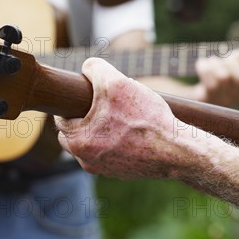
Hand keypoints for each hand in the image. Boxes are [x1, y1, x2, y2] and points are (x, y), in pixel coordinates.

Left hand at [55, 58, 221, 179]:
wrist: (177, 151)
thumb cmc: (145, 119)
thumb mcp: (116, 82)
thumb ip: (95, 69)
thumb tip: (86, 67)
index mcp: (77, 141)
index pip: (61, 117)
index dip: (71, 100)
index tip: (84, 92)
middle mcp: (86, 160)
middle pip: (74, 131)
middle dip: (84, 114)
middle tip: (103, 101)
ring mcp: (104, 169)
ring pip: (93, 141)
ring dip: (100, 126)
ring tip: (119, 114)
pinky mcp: (121, 172)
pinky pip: (110, 151)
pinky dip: (115, 139)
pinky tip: (131, 128)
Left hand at [190, 28, 238, 106]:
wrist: (204, 92)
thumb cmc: (225, 72)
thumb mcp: (237, 60)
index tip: (238, 52)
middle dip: (231, 61)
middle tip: (225, 57)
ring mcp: (226, 98)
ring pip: (224, 77)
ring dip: (215, 64)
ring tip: (212, 61)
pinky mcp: (211, 98)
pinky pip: (210, 83)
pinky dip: (204, 69)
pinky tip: (202, 65)